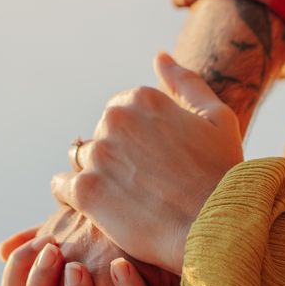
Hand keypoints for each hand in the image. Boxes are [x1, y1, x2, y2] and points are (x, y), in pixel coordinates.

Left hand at [50, 54, 243, 274]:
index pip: (121, 112)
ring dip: (96, 176)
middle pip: (101, 135)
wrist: (216, 229)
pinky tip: (96, 209)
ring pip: (82, 160)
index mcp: (143, 98)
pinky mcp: (85, 190)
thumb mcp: (217, 117)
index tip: (153, 162)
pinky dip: (72, 196)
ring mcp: (98, 154)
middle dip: (116, 156)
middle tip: (142, 186)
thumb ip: (185, 82)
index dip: (137, 140)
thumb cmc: (223, 174)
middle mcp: (115, 119)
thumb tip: (159, 56)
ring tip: (122, 200)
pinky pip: (61, 186)